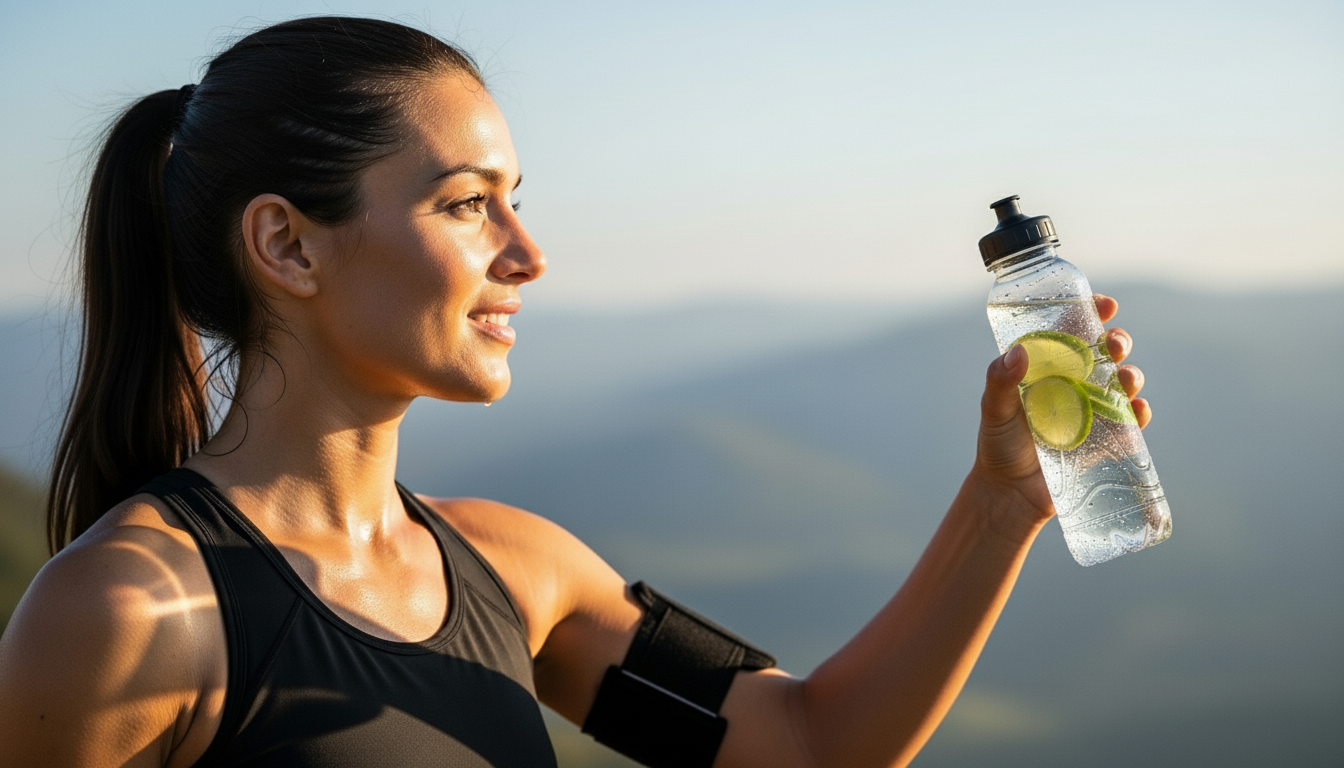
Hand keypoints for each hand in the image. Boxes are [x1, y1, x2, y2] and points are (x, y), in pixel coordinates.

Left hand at [973, 294, 1150, 525]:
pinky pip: (1131, 420)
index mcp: (1046, 368)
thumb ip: (1000, 381)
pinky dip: (1140, 411)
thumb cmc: (998, 446)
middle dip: (1117, 341)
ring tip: (1127, 378)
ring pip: (1122, 382)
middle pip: (1103, 352)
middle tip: (1115, 343)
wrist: (1011, 494)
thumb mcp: (995, 410)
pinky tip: (1138, 409)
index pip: (1071, 331)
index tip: (1104, 305)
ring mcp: (1092, 409)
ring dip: (1132, 374)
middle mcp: (1073, 383)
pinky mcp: (1106, 437)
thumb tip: (1018, 351)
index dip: (1090, 313)